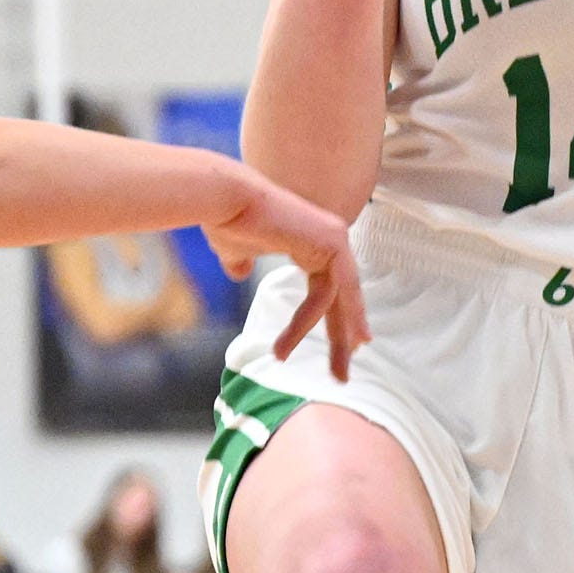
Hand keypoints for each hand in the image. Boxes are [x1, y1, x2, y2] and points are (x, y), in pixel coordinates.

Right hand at [205, 167, 370, 382]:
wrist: (223, 198)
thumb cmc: (226, 219)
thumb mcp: (235, 250)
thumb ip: (241, 263)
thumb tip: (238, 273)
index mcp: (314, 242)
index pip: (332, 289)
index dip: (338, 319)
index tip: (349, 348)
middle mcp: (331, 239)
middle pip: (344, 298)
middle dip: (345, 338)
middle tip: (346, 374)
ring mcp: (335, 238)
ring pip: (341, 299)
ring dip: (335, 339)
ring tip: (336, 373)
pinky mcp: (332, 241)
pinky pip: (328, 292)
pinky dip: (314, 321)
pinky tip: (300, 345)